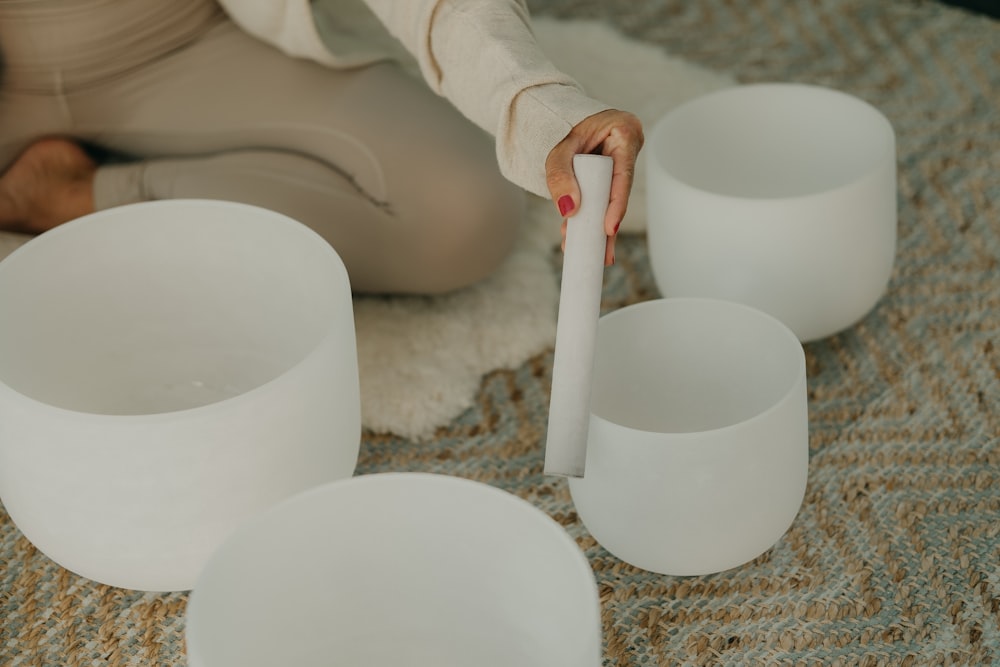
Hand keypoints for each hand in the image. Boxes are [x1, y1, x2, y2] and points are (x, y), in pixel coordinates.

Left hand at [545, 109, 643, 264]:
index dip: (616, 205)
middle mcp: (627, 148)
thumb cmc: (560, 124)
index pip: (622, 175)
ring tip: (589, 253)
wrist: (555, 115)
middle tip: (602, 255)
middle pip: (617, 193)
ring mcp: (619, 161)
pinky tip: (578, 235)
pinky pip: (601, 195)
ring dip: (595, 225)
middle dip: (606, 226)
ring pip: (609, 198)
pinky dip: (588, 214)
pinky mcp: (608, 172)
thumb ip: (559, 176)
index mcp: (624, 131)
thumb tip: (568, 211)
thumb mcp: (557, 148)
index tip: (608, 229)